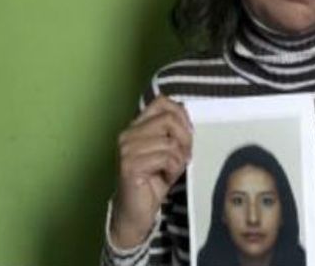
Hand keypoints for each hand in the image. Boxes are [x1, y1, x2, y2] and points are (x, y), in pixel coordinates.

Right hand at [110, 95, 192, 248]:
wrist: (137, 211)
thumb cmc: (155, 180)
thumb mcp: (169, 151)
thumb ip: (174, 132)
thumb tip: (187, 116)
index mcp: (136, 127)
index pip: (162, 102)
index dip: (181, 115)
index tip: (187, 133)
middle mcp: (128, 134)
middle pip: (169, 120)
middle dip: (184, 139)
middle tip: (183, 156)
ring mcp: (127, 150)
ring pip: (169, 142)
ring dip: (179, 159)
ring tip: (172, 170)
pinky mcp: (130, 166)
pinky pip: (165, 158)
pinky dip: (173, 169)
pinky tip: (166, 178)